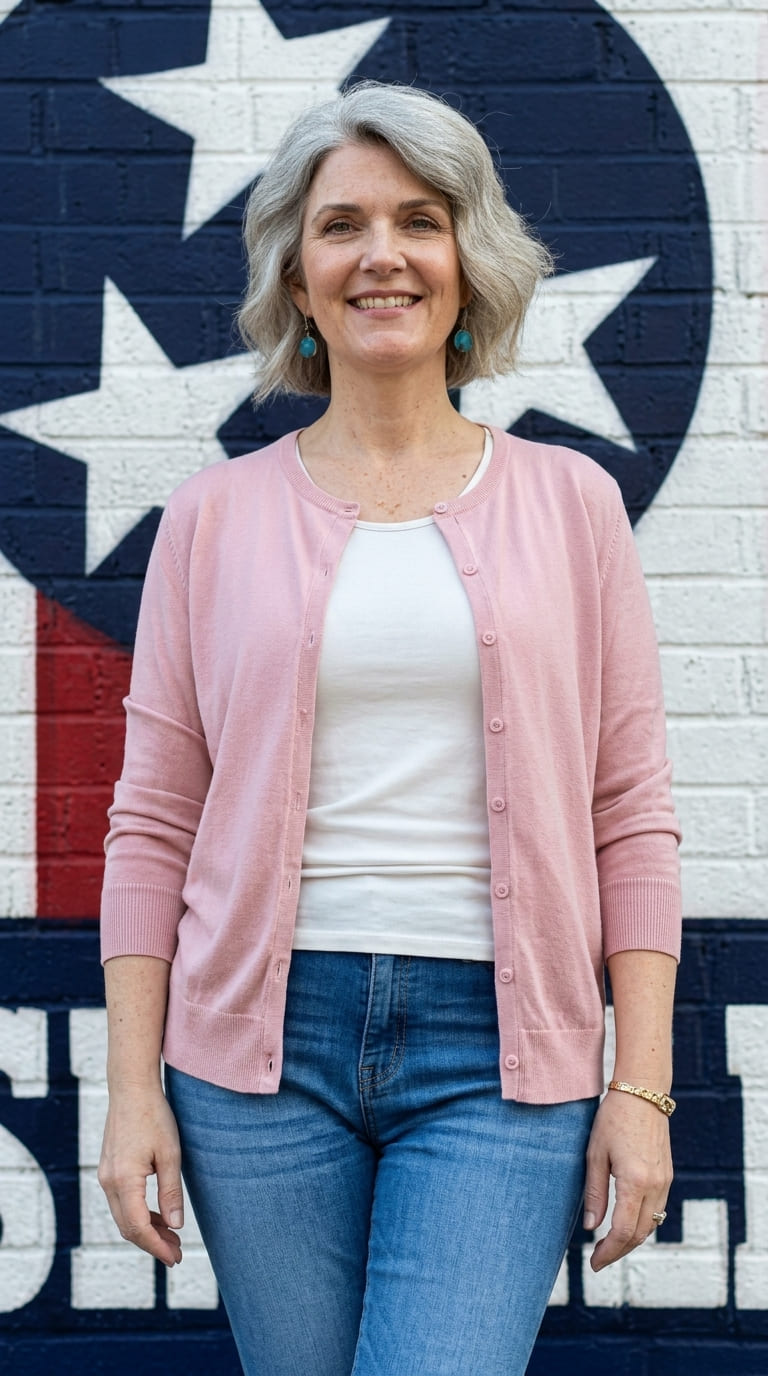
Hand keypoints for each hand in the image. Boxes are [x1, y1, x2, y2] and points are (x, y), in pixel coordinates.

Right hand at [98, 1083, 184, 1266]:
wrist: (131, 1088)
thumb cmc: (154, 1117)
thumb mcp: (170, 1154)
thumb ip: (171, 1192)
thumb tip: (176, 1226)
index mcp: (124, 1181)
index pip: (138, 1227)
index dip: (157, 1247)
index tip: (175, 1259)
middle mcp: (109, 1182)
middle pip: (127, 1227)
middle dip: (152, 1243)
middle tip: (176, 1254)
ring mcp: (106, 1176)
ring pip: (124, 1216)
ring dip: (146, 1230)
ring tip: (172, 1237)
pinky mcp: (109, 1169)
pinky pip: (122, 1202)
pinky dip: (138, 1214)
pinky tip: (157, 1216)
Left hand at [583, 1088, 672, 1270]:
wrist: (643, 1092)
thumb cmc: (613, 1119)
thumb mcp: (595, 1154)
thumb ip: (594, 1193)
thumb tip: (590, 1227)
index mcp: (635, 1182)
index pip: (623, 1231)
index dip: (608, 1252)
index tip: (593, 1263)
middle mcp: (655, 1186)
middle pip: (639, 1234)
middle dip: (618, 1252)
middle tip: (598, 1260)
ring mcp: (665, 1181)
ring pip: (651, 1225)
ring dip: (631, 1240)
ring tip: (608, 1245)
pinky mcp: (667, 1175)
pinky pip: (657, 1210)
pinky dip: (642, 1224)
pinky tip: (625, 1223)